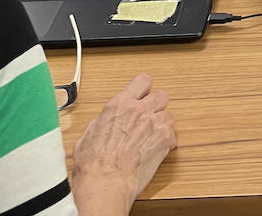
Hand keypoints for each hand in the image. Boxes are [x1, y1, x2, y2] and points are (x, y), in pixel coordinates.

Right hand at [71, 73, 176, 214]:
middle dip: (157, 105)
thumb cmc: (93, 163)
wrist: (105, 181)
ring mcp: (153, 124)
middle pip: (161, 96)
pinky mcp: (163, 140)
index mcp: (119, 105)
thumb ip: (101, 123)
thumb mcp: (88, 135)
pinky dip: (168, 142)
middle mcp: (139, 110)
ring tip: (154, 136)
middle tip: (151, 116)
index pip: (142, 81)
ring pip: (169, 115)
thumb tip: (104, 123)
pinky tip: (158, 149)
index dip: (144, 88)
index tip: (143, 94)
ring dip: (163, 124)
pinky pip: (173, 135)